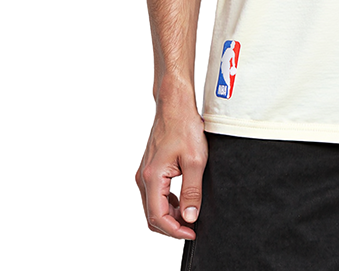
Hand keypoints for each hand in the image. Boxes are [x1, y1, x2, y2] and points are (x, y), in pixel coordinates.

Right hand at [135, 106, 207, 238]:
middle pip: (152, 215)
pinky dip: (167, 203)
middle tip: (192, 227)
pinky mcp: (150, 168)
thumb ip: (192, 191)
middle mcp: (143, 177)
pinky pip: (155, 194)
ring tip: (191, 214)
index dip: (175, 231)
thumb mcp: (196, 161)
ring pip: (153, 206)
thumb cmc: (184, 126)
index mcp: (152, 177)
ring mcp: (144, 173)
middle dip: (172, 226)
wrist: (175, 105)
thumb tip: (190, 217)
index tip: (192, 232)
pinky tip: (183, 201)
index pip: (158, 217)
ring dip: (170, 215)